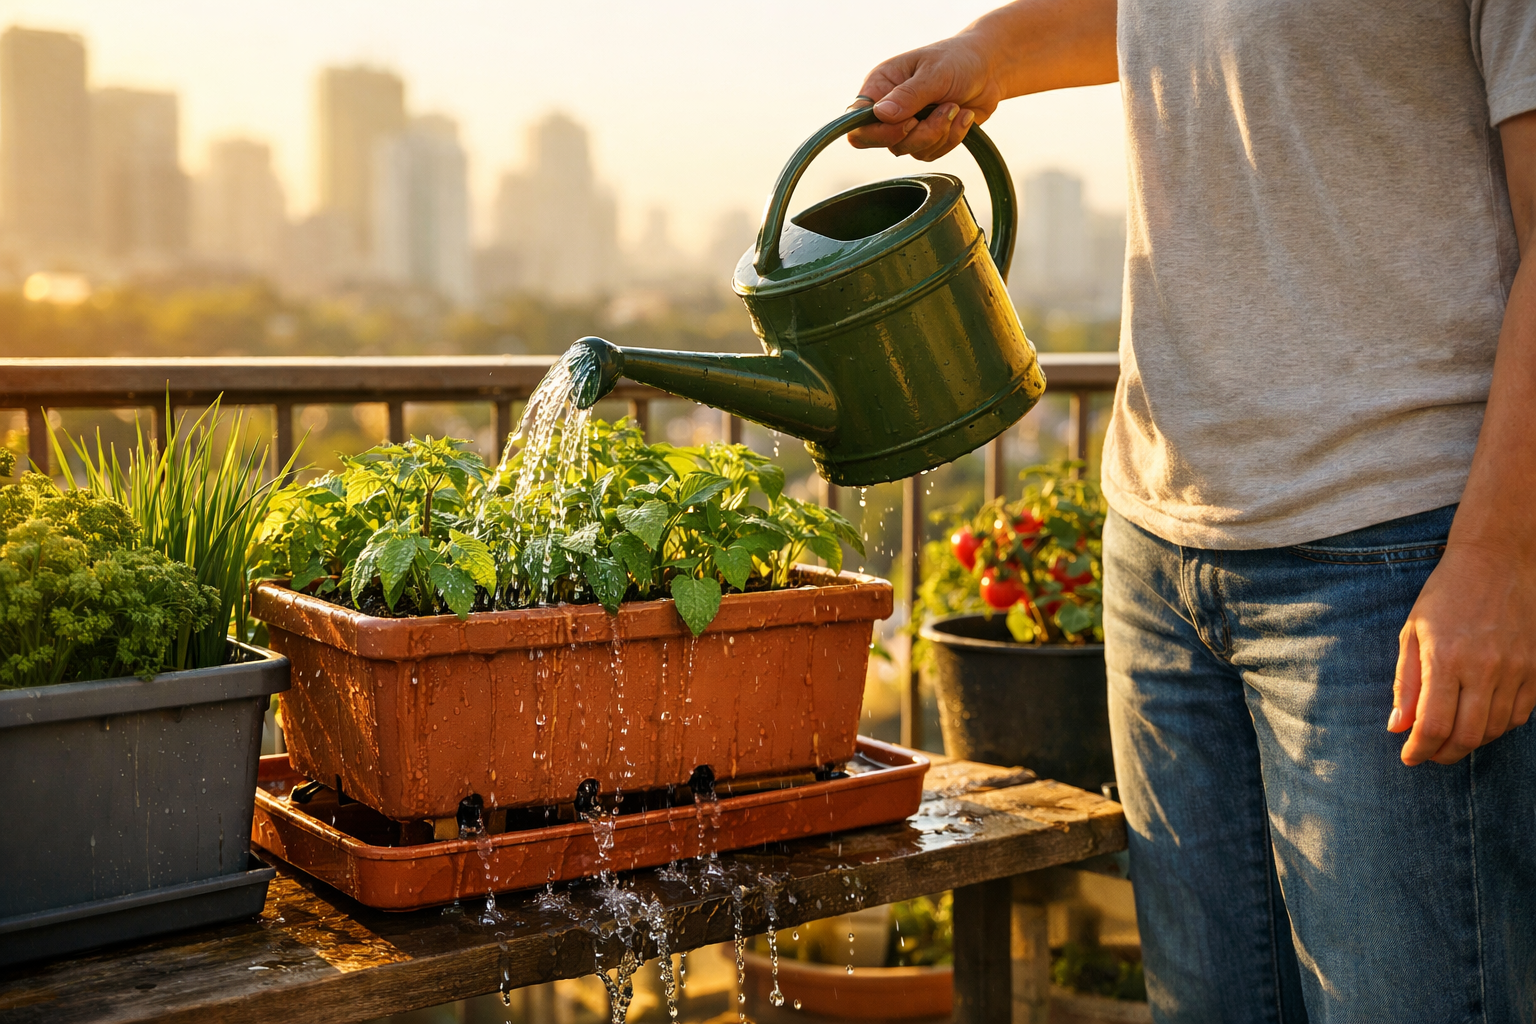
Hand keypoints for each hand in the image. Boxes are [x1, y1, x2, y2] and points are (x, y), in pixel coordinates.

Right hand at [844, 0, 1118, 160]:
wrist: (997, 62)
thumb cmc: (965, 58)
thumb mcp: (938, 74)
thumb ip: (908, 96)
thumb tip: (877, 116)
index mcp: (877, 85)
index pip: (856, 124)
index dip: (879, 131)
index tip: (905, 122)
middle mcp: (887, 104)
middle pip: (884, 145)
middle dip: (920, 133)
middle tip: (945, 111)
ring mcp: (907, 121)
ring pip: (910, 153)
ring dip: (942, 136)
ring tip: (960, 109)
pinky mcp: (928, 133)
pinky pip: (932, 154)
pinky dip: (951, 140)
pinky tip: (966, 118)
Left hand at [1390, 541, 1535, 764]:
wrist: (1499, 561)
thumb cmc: (1446, 595)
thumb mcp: (1413, 632)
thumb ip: (1406, 683)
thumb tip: (1398, 726)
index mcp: (1446, 658)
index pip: (1434, 724)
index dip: (1419, 749)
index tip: (1409, 757)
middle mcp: (1484, 668)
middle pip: (1467, 736)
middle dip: (1444, 754)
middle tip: (1429, 754)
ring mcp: (1516, 670)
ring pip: (1495, 730)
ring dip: (1470, 743)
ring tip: (1451, 738)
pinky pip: (1520, 716)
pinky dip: (1498, 727)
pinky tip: (1480, 721)